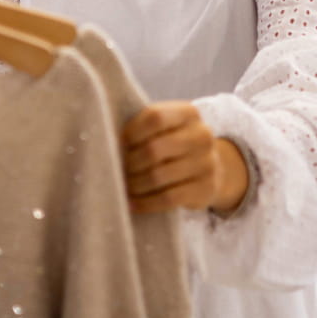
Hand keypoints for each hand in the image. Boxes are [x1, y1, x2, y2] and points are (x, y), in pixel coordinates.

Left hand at [121, 101, 249, 214]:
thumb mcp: (166, 127)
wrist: (209, 167)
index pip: (155, 118)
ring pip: (158, 176)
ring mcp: (207, 163)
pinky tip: (132, 204)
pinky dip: (145, 203)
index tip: (120, 144)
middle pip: (154, 149)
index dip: (131, 132)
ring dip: (134, 184)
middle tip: (118, 170)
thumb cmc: (173, 143)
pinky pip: (167, 198)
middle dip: (130, 163)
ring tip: (124, 186)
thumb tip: (107, 141)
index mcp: (189, 113)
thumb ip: (143, 127)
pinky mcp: (205, 188)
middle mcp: (202, 135)